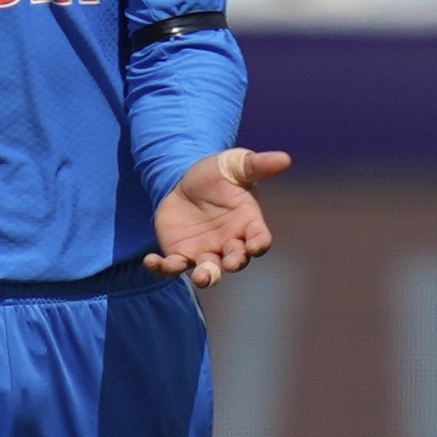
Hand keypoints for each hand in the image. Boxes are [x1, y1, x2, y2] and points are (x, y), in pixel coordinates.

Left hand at [147, 147, 290, 286]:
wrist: (185, 179)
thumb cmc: (217, 173)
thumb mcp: (235, 164)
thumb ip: (257, 165)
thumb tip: (285, 159)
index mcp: (248, 224)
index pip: (260, 239)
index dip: (259, 244)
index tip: (256, 245)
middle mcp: (229, 243)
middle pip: (235, 260)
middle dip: (234, 263)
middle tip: (231, 263)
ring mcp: (204, 251)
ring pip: (208, 272)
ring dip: (206, 277)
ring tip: (201, 277)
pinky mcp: (180, 253)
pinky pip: (172, 267)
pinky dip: (162, 268)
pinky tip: (151, 261)